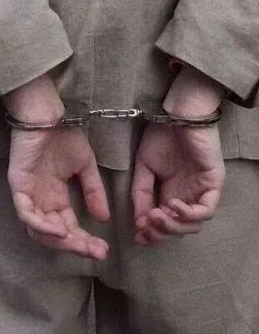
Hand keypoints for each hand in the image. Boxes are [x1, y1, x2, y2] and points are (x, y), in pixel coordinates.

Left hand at [2, 74, 109, 259]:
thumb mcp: (85, 166)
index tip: (103, 249)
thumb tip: (104, 218)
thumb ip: (93, 190)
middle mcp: (42, 201)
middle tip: (96, 252)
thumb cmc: (64, 137)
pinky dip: (41, 225)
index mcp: (56, 198)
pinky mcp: (18, 187)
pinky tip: (60, 230)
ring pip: (39, 230)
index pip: (69, 226)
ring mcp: (29, 196)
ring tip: (80, 244)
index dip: (84, 240)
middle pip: (55, 233)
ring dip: (60, 240)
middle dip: (75, 245)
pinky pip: (26, 213)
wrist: (48, 116)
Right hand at [132, 123, 224, 245]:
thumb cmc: (160, 137)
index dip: (152, 234)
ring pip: (193, 225)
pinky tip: (171, 205)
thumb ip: (142, 194)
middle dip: (161, 234)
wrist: (175, 114)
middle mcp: (188, 196)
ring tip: (155, 216)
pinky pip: (206, 210)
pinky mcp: (213, 183)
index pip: (165, 224)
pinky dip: (188, 214)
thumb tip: (139, 222)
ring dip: (173, 227)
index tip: (137, 235)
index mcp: (171, 193)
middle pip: (179, 230)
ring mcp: (202, 191)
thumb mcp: (143, 168)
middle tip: (145, 227)